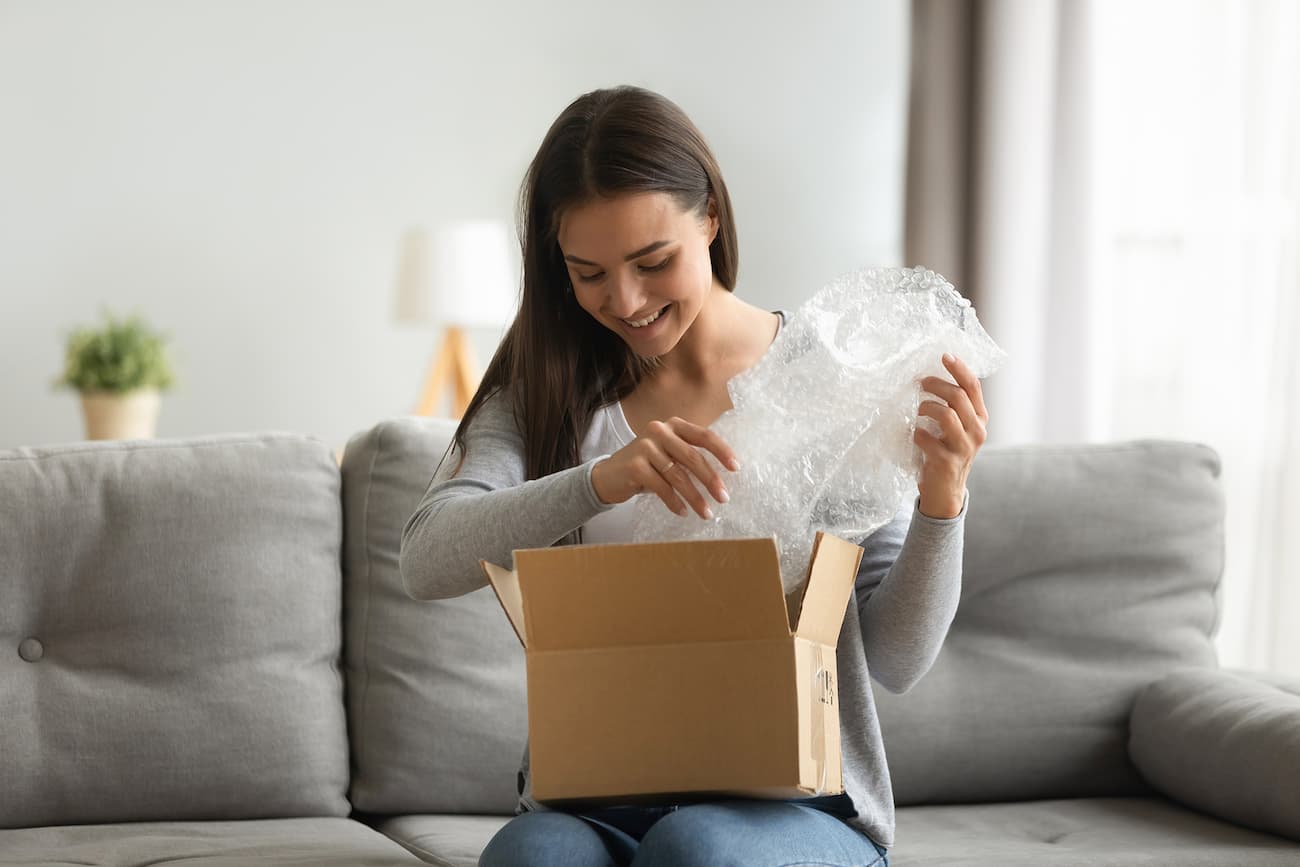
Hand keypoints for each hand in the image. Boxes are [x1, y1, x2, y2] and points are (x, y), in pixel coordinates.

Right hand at [591, 417, 738, 518]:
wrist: (609, 475)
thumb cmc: (647, 466)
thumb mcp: (668, 454)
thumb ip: (689, 456)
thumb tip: (724, 475)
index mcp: (674, 425)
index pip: (704, 436)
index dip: (722, 451)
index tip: (736, 468)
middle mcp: (659, 431)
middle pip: (693, 457)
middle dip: (711, 480)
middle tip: (724, 498)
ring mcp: (645, 446)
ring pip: (678, 475)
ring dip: (695, 497)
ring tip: (705, 513)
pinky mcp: (635, 466)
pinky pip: (662, 487)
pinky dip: (674, 502)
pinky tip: (682, 512)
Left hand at [914, 354, 988, 518]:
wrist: (945, 492)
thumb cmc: (945, 452)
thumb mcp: (955, 428)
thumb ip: (951, 407)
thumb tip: (930, 376)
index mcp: (979, 418)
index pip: (973, 387)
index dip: (959, 369)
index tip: (944, 355)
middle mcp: (976, 431)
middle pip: (958, 397)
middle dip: (936, 384)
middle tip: (919, 382)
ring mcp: (963, 447)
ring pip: (946, 414)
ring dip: (926, 406)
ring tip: (917, 409)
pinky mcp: (947, 461)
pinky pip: (927, 438)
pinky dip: (916, 433)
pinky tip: (912, 434)